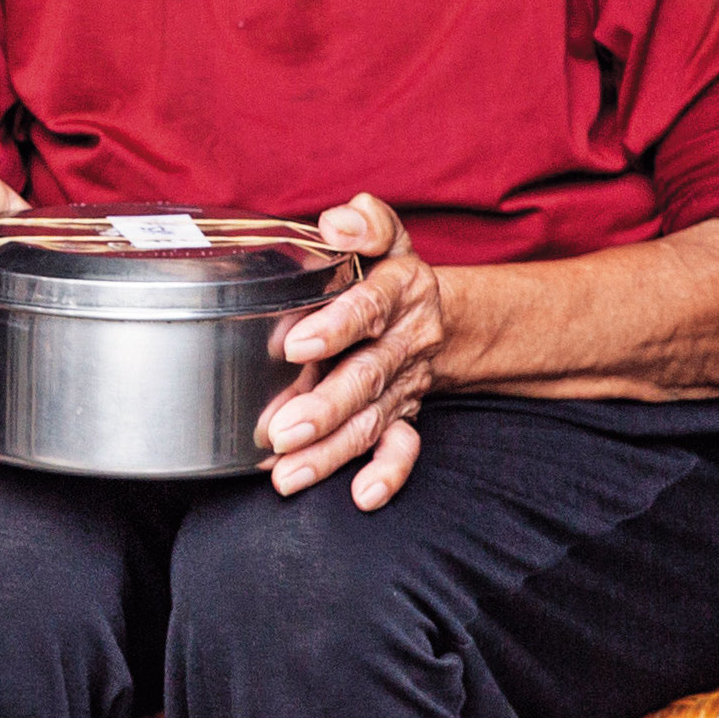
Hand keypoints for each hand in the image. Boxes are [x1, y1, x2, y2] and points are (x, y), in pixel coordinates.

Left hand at [263, 193, 445, 507]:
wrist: (436, 315)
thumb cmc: (384, 272)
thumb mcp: (384, 237)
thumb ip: (365, 223)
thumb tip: (339, 221)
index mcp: (397, 289)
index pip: (367, 306)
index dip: (335, 326)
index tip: (294, 344)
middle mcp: (405, 339)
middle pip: (366, 375)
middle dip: (325, 406)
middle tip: (282, 430)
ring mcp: (404, 382)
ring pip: (372, 420)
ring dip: (333, 451)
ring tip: (288, 474)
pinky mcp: (404, 414)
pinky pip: (403, 448)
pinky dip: (387, 473)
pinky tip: (362, 496)